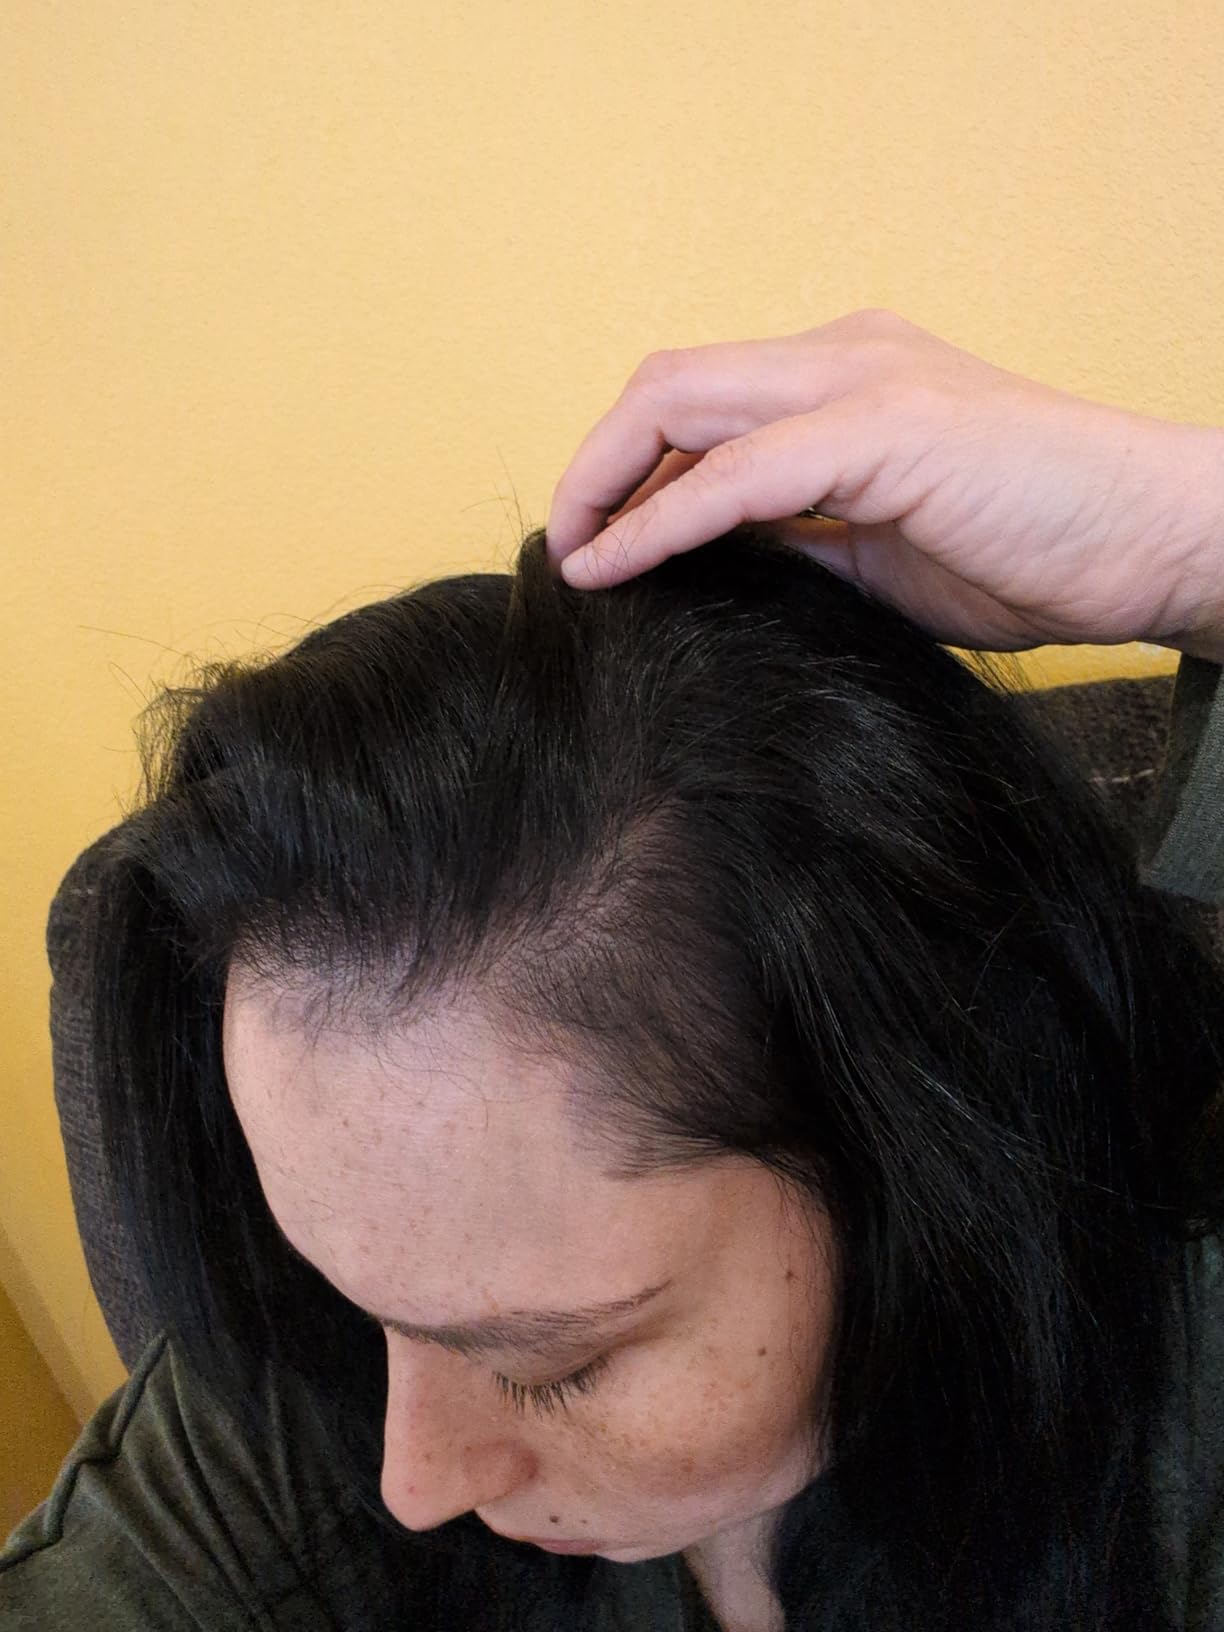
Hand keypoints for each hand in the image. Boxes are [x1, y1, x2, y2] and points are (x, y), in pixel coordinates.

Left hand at [546, 310, 1223, 660]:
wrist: (1148, 543)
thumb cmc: (1033, 548)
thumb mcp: (882, 548)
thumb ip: (800, 537)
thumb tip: (712, 562)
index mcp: (844, 380)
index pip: (699, 399)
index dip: (627, 464)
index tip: (594, 539)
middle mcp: (844, 360)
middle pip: (668, 382)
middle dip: (595, 463)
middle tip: (566, 544)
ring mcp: (863, 386)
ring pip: (683, 404)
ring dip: (605, 482)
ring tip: (571, 555)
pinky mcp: (885, 433)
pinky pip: (736, 473)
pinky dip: (660, 518)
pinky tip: (613, 564)